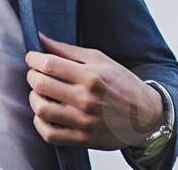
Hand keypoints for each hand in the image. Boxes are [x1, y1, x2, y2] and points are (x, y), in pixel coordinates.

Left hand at [25, 32, 163, 149]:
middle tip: (34, 74)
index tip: (31, 58)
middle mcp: (86, 99)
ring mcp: (84, 122)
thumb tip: (41, 38)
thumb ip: (68, 50)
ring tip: (39, 94)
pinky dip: (39, 124)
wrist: (146, 115)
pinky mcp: (83, 139)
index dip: (33, 59)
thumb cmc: (122, 83)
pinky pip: (49, 134)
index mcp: (91, 76)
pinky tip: (44, 114)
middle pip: (42, 85)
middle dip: (31, 76)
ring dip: (34, 99)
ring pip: (42, 110)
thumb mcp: (99, 60)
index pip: (50, 65)